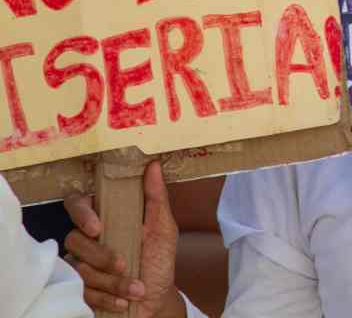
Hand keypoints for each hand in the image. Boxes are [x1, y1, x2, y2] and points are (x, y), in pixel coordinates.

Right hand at [64, 161, 184, 316]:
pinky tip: (124, 301)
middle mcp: (88, 239)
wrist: (158, 298)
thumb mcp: (163, 229)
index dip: (81, 214)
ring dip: (111, 282)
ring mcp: (80, 264)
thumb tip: (153, 165)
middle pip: (73, 239)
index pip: (77, 204)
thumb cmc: (159, 259)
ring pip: (78, 268)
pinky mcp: (78, 289)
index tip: (97, 228)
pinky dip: (105, 298)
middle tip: (124, 264)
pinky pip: (80, 292)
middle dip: (100, 256)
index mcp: (106, 218)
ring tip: (137, 288)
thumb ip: (157, 198)